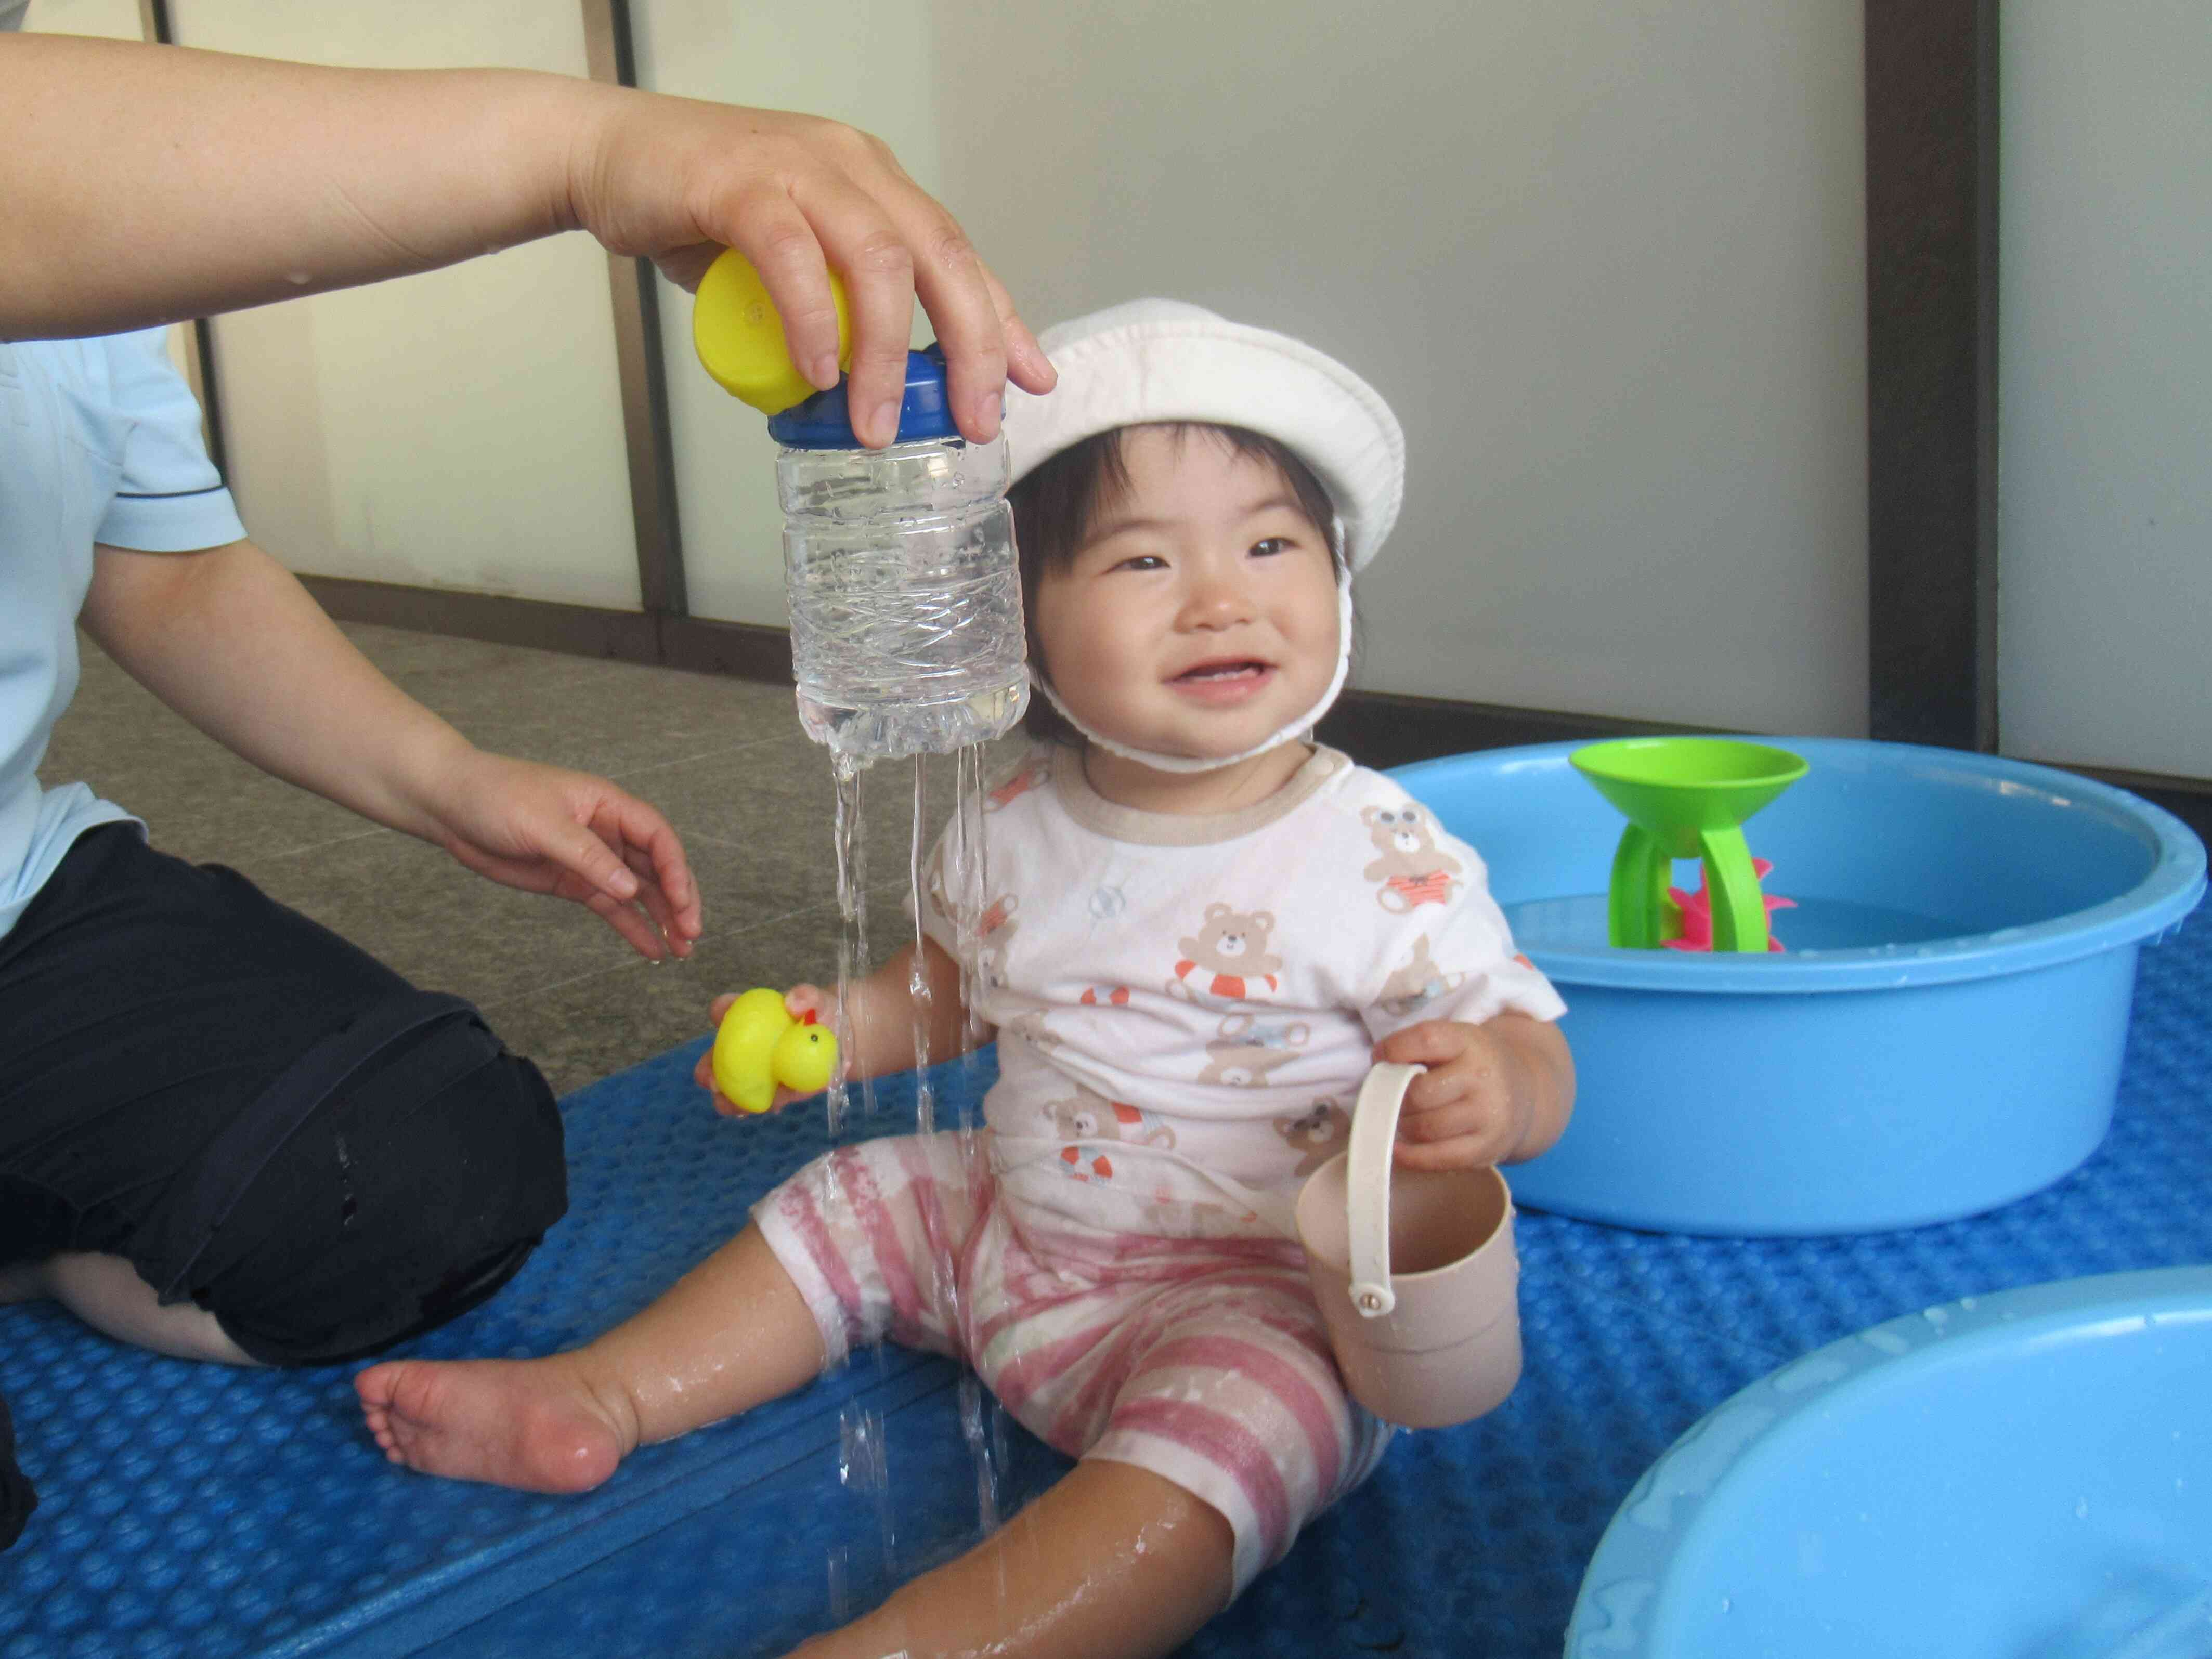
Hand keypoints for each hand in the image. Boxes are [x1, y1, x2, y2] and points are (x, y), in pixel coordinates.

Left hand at [418, 748, 701, 960]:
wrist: (450, 806)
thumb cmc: (496, 797)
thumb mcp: (543, 824)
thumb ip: (587, 857)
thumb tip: (630, 889)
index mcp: (608, 805)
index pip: (657, 837)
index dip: (676, 869)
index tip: (681, 902)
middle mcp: (608, 831)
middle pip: (657, 867)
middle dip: (678, 899)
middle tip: (691, 933)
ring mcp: (591, 859)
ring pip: (639, 891)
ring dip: (662, 918)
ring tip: (682, 951)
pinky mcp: (572, 882)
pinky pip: (611, 907)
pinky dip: (632, 926)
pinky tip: (652, 949)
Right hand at [568, 91, 1055, 447]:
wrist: (608, 156)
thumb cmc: (700, 212)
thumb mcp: (794, 259)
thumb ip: (837, 305)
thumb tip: (870, 381)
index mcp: (876, 185)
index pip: (959, 257)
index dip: (1002, 322)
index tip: (1031, 382)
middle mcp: (852, 167)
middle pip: (941, 257)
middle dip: (970, 347)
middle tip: (973, 420)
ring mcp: (800, 168)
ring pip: (878, 260)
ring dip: (886, 353)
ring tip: (878, 422)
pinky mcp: (740, 182)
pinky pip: (793, 256)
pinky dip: (813, 321)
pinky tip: (817, 373)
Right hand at [694, 985, 832, 1115]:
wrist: (843, 1039)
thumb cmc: (824, 1013)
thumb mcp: (819, 1000)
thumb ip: (808, 996)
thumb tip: (792, 1003)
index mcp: (752, 1017)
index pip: (728, 1010)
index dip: (721, 1011)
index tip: (720, 1015)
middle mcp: (748, 1045)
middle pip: (719, 1056)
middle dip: (710, 1068)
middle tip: (711, 1080)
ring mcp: (760, 1071)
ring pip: (735, 1085)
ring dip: (728, 1097)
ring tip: (726, 1106)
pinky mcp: (778, 1090)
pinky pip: (764, 1101)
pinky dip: (757, 1107)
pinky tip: (757, 1110)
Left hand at [1372, 1015, 1572, 1171]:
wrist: (1525, 1094)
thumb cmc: (1472, 1066)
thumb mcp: (1453, 1041)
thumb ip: (1416, 1047)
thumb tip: (1379, 1066)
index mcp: (1470, 1041)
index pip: (1426, 1039)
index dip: (1394, 1050)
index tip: (1381, 1058)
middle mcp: (1483, 1077)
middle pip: (1418, 1094)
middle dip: (1395, 1098)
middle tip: (1393, 1097)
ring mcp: (1488, 1116)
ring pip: (1424, 1128)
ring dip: (1404, 1126)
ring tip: (1405, 1118)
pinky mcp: (1486, 1149)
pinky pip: (1438, 1159)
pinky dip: (1411, 1156)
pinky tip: (1398, 1148)